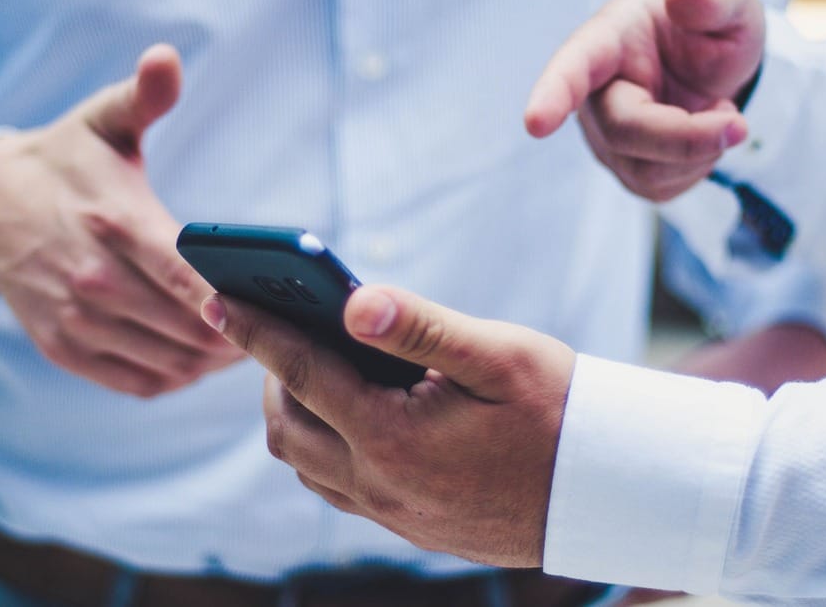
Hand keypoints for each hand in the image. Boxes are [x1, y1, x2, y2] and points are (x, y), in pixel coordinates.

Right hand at [0, 44, 241, 396]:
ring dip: (214, 362)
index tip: (275, 307)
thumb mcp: (102, 120)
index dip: (235, 301)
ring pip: (170, 363)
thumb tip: (166, 58)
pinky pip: (139, 382)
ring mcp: (76, 320)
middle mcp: (93, 279)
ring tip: (249, 345)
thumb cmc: (64, 163)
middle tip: (280, 328)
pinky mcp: (64, 348)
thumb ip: (143, 96)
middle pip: (189, 329)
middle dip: (241, 334)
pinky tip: (200, 360)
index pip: (187, 276)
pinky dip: (178, 377)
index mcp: (114, 222)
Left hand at [203, 285, 575, 566]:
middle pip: (287, 427)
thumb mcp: (497, 355)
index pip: (301, 374)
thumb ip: (420, 326)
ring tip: (308, 366)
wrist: (609, 491)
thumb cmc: (560, 411)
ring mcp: (392, 513)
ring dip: (293, 413)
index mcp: (394, 438)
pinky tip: (348, 413)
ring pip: (306, 464)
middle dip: (269, 374)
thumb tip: (352, 300)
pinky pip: (336, 487)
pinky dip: (322, 445)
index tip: (216, 298)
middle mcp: (380, 485)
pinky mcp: (408, 527)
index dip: (255, 331)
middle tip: (277, 327)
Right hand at [524, 0, 764, 201]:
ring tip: (720, 111)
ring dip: (701, 151)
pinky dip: (699, 167)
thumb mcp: (729, 0)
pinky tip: (703, 134)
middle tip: (739, 125)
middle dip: (686, 138)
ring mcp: (605, 137)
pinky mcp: (625, 169)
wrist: (710, 61)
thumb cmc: (708, 24)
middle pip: (624, 131)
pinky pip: (660, 188)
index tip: (536, 123)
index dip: (553, 95)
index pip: (573, 67)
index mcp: (608, 40)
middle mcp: (594, 93)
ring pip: (644, 170)